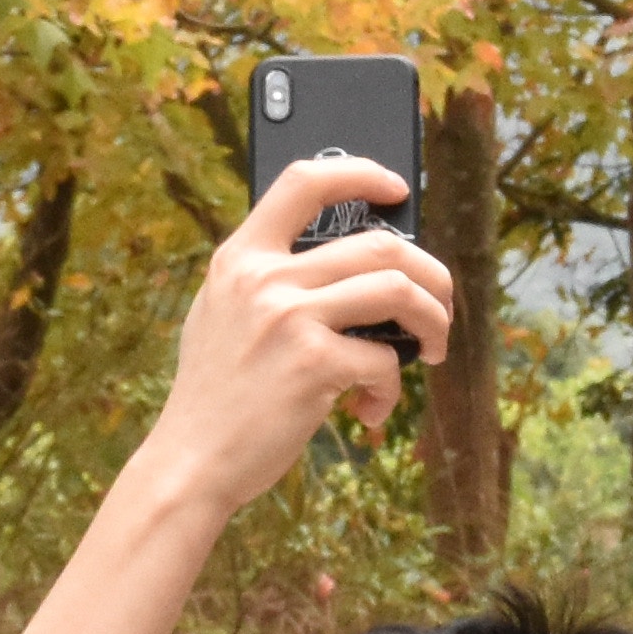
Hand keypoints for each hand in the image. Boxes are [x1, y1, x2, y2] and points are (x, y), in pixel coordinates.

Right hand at [141, 152, 455, 519]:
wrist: (191, 461)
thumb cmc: (218, 394)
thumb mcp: (222, 314)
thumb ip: (268, 280)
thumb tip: (348, 261)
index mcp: (240, 257)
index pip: (303, 182)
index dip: (359, 172)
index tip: (396, 188)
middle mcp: (264, 278)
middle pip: (381, 243)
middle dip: (431, 275)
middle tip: (440, 306)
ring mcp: (289, 317)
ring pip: (399, 290)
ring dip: (433, 322)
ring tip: (430, 350)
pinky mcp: (313, 363)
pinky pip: (385, 360)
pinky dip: (389, 389)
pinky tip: (368, 410)